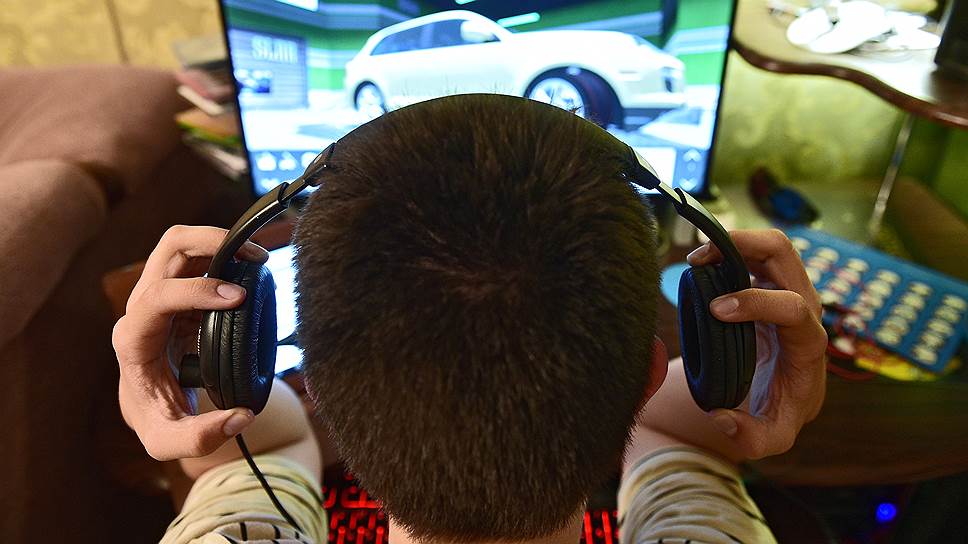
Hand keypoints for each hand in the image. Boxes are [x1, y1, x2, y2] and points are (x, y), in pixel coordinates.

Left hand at [112, 225, 267, 460]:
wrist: (150, 403)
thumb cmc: (156, 418)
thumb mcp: (166, 441)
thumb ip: (199, 439)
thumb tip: (240, 417)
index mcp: (133, 338)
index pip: (158, 297)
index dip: (198, 291)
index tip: (238, 299)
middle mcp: (142, 307)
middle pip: (169, 249)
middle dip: (210, 241)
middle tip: (255, 256)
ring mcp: (161, 292)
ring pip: (182, 243)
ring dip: (220, 240)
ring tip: (258, 256)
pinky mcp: (181, 289)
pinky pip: (200, 256)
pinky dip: (227, 252)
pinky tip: (253, 266)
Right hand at [687, 229, 826, 458]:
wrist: (786, 393)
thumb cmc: (779, 410)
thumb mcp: (772, 437)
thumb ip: (752, 439)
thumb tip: (722, 417)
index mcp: (809, 343)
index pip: (794, 308)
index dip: (756, 302)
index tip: (716, 309)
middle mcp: (805, 308)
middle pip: (786, 255)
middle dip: (745, 246)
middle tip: (700, 258)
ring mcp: (789, 289)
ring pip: (773, 244)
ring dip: (735, 239)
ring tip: (697, 255)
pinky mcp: (771, 282)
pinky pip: (755, 251)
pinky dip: (728, 246)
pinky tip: (700, 260)